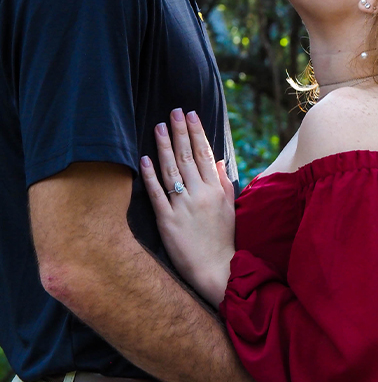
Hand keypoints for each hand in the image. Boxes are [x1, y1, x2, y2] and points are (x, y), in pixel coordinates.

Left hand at [141, 108, 234, 307]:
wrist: (216, 270)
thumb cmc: (223, 239)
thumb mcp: (229, 207)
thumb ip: (224, 182)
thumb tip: (220, 161)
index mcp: (216, 189)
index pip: (205, 154)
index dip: (197, 133)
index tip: (191, 115)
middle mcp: (200, 194)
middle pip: (188, 156)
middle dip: (180, 131)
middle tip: (174, 111)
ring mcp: (183, 206)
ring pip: (172, 170)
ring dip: (164, 146)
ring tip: (158, 127)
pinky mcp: (168, 221)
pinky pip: (158, 194)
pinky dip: (150, 175)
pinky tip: (144, 158)